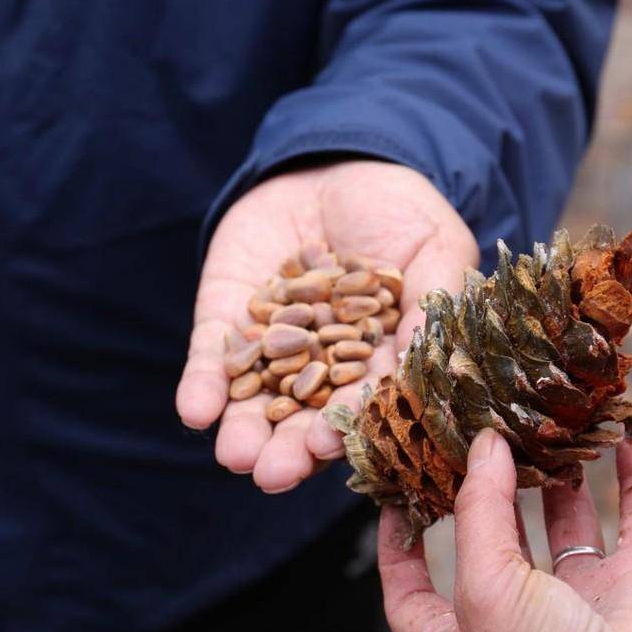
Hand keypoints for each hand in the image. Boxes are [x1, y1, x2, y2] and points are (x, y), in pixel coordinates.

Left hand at [175, 160, 478, 492]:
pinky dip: (203, 385)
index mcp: (378, 359)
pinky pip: (211, 357)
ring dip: (243, 431)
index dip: (349, 428)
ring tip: (236, 456)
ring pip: (255, 399)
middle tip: (274, 474)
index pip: (362, 403)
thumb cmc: (401, 209)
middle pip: (303, 417)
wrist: (337, 157)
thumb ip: (431, 305)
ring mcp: (272, 342)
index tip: (335, 451)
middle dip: (288, 449)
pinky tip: (196, 410)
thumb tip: (430, 365)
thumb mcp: (435, 250)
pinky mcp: (227, 316)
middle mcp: (321, 363)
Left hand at [378, 429, 631, 631]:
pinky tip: (630, 433)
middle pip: (498, 537)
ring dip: (564, 472)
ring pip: (569, 520)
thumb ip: (479, 512)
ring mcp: (586, 600)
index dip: (398, 546)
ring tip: (550, 421)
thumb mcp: (486, 588)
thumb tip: (484, 445)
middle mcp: (524, 614)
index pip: (413, 591)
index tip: (397, 490)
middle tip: (486, 427)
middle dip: (492, 483)